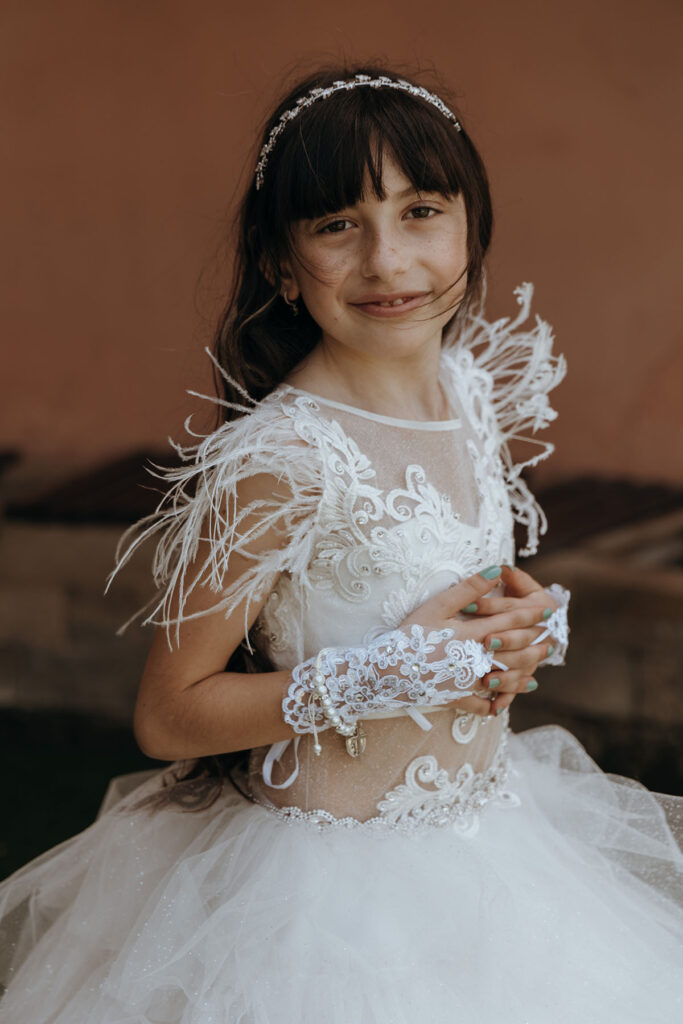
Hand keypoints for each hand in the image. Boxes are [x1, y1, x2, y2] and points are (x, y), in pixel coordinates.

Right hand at [398, 566, 554, 717]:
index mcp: (474, 634)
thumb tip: (496, 571)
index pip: (510, 622)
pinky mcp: (455, 697)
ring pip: (502, 680)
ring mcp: (467, 681)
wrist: (389, 670)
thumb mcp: (438, 605)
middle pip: (514, 652)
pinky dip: (490, 705)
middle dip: (534, 646)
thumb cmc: (411, 634)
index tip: (547, 612)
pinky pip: (478, 705)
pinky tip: (499, 705)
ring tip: (534, 673)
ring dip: (521, 677)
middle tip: (550, 642)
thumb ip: (470, 589)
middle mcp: (476, 659)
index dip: (530, 615)